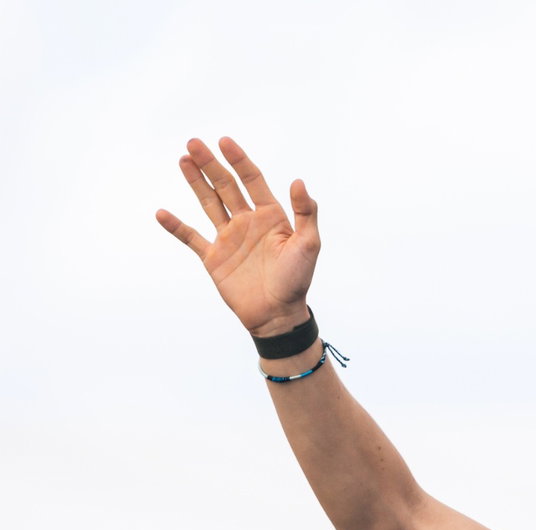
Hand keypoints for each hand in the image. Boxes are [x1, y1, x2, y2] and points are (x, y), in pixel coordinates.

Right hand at [155, 137, 319, 336]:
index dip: (239, 160)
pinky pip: (191, 238)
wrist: (278, 315)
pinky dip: (176, 226)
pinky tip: (162, 213)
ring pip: (208, 203)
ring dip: (196, 182)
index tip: (224, 142)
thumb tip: (299, 181)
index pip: (252, 180)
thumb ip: (306, 213)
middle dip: (211, 164)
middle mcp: (248, 222)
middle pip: (226, 186)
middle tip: (193, 142)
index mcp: (271, 216)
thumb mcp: (308, 245)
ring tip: (183, 159)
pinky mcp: (213, 257)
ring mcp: (229, 238)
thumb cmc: (297, 280)